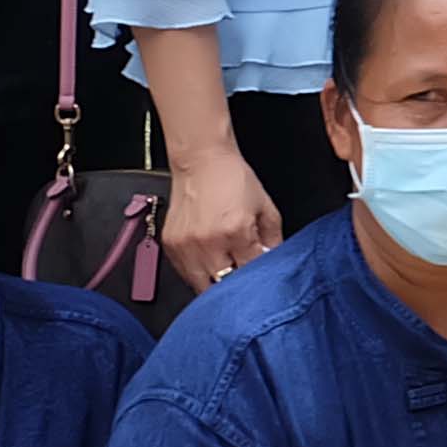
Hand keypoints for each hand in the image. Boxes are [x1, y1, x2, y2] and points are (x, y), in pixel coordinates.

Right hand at [160, 142, 282, 290]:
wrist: (201, 160)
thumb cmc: (232, 179)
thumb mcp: (265, 207)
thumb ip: (274, 239)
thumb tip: (275, 263)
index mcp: (235, 231)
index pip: (250, 273)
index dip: (259, 277)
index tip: (262, 276)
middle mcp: (208, 242)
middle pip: (225, 285)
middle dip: (237, 285)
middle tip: (243, 277)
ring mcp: (186, 245)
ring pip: (201, 286)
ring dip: (215, 284)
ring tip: (225, 271)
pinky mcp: (171, 245)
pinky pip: (184, 274)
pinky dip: (198, 274)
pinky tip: (209, 262)